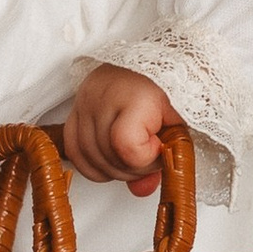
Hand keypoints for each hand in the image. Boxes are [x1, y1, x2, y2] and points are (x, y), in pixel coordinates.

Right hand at [62, 64, 173, 198]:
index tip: (159, 145)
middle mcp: (103, 96)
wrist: (151, 62)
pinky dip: (92, 163)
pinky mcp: (74, 108)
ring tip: (133, 154)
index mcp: (135, 94)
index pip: (127, 146)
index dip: (146, 158)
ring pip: (88, 156)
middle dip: (133, 167)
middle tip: (151, 153)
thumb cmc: (169, 89)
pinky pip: (74, 150)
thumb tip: (142, 189)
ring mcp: (84, 102)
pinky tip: (111, 158)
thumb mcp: (178, 123)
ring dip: (113, 167)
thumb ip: (166, 157)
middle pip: (107, 156)